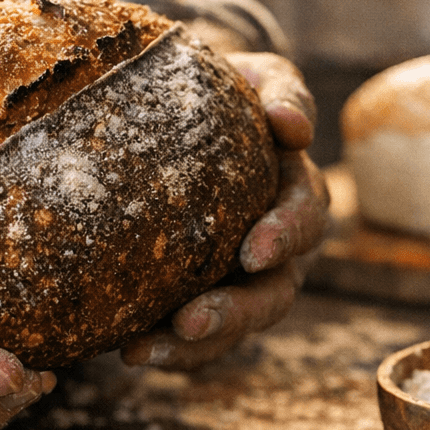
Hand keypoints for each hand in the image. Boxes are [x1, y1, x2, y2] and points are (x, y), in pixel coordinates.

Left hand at [121, 52, 328, 369]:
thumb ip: (282, 94)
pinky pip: (196, 338)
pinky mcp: (206, 296)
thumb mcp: (261, 78)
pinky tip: (126, 351)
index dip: (283, 237)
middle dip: (235, 312)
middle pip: (273, 294)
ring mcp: (244, 280)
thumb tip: (291, 125)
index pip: (303, 220)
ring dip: (193, 345)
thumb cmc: (231, 89)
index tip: (252, 250)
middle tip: (191, 321)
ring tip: (142, 351)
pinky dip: (167, 349)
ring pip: (234, 327)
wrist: (189, 109)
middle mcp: (280, 248)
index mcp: (298, 194)